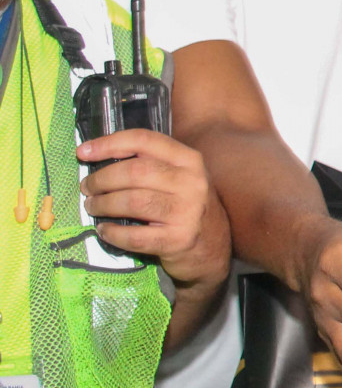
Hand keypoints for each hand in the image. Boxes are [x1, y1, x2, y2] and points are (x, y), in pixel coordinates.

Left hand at [78, 130, 228, 287]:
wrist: (213, 246)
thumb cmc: (185, 206)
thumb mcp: (178, 177)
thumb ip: (149, 164)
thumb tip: (96, 155)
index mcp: (189, 160)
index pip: (144, 141)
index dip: (109, 144)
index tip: (83, 152)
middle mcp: (192, 182)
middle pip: (135, 172)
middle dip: (101, 180)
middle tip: (87, 189)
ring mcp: (187, 212)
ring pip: (132, 201)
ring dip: (103, 205)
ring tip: (92, 207)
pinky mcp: (178, 240)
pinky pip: (135, 235)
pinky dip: (112, 233)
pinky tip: (104, 231)